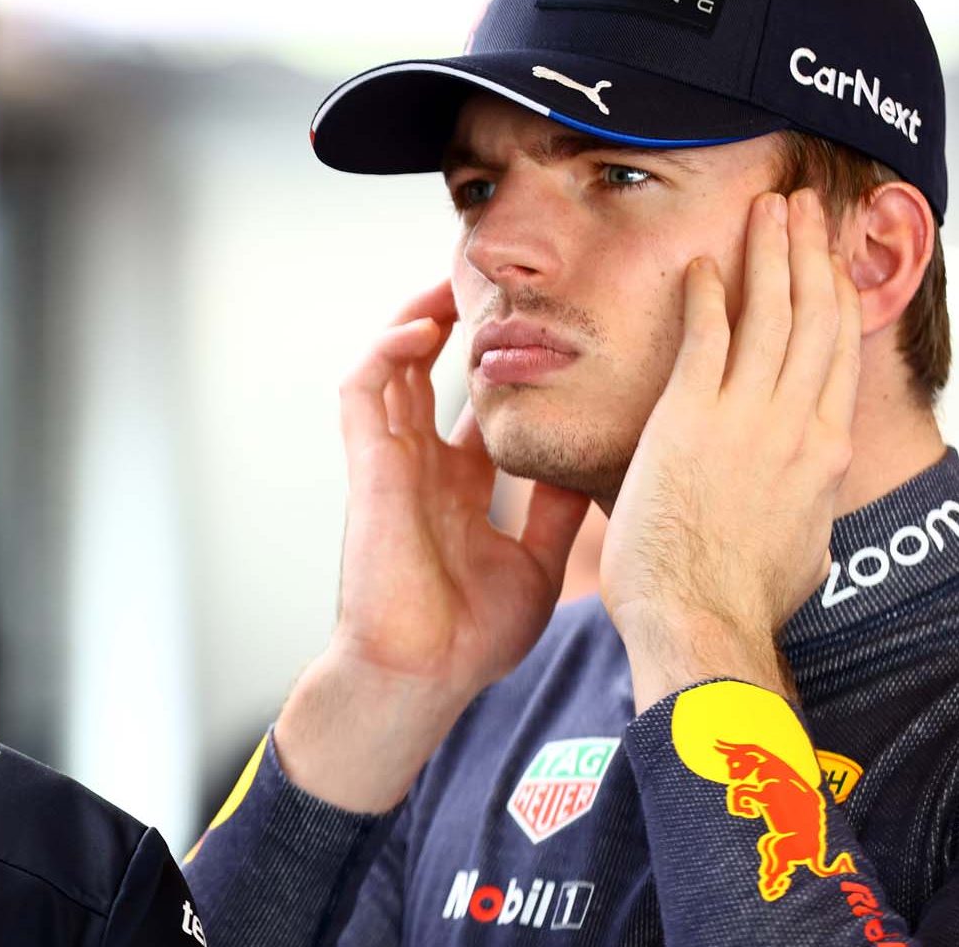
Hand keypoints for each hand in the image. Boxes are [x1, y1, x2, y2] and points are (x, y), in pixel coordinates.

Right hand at [276, 279, 593, 811]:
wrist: (423, 675)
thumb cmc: (470, 636)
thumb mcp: (539, 563)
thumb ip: (557, 512)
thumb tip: (595, 466)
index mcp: (457, 484)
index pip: (472, 403)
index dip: (497, 363)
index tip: (540, 326)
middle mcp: (422, 463)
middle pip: (430, 370)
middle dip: (456, 322)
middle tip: (498, 282)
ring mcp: (391, 461)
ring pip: (392, 365)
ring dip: (415, 318)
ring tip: (452, 282)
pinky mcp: (368, 465)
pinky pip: (363, 389)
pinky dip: (386, 350)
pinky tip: (422, 327)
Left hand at [600, 189, 861, 709]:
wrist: (702, 620)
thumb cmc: (740, 603)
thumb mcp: (798, 550)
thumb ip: (799, 511)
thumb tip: (800, 514)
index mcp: (825, 453)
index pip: (837, 355)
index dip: (836, 298)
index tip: (830, 263)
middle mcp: (797, 424)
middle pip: (815, 317)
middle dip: (811, 254)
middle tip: (805, 209)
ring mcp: (747, 416)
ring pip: (772, 313)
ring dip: (770, 253)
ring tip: (769, 210)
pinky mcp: (692, 418)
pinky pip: (706, 337)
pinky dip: (708, 294)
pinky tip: (703, 263)